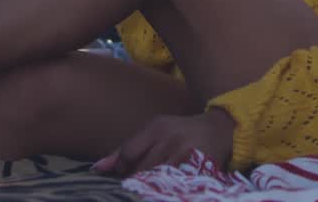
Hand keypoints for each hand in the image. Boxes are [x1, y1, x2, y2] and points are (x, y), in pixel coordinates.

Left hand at [92, 109, 235, 175]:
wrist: (219, 129)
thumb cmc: (179, 131)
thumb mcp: (154, 131)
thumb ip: (126, 148)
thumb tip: (97, 168)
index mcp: (157, 127)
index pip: (128, 152)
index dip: (121, 167)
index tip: (123, 173)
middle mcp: (171, 139)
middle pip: (143, 169)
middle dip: (136, 180)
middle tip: (136, 184)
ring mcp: (187, 155)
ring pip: (159, 179)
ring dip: (151, 187)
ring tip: (151, 186)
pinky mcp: (201, 169)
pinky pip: (177, 185)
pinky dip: (167, 190)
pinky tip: (165, 189)